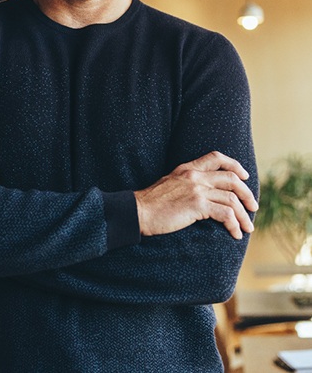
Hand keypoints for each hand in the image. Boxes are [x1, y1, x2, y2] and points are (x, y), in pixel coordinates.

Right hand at [134, 151, 257, 238]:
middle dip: (247, 195)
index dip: (235, 165)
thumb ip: (186, 182)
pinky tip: (234, 233)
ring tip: (247, 227)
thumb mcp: (169, 183)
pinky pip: (225, 214)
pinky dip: (234, 225)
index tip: (244, 177)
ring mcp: (196, 190)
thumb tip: (202, 192)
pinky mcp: (197, 205)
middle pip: (232, 180)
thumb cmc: (151, 202)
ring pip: (232, 199)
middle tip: (253, 207)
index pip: (216, 158)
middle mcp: (194, 176)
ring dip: (244, 216)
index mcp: (187, 168)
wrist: (138, 211)